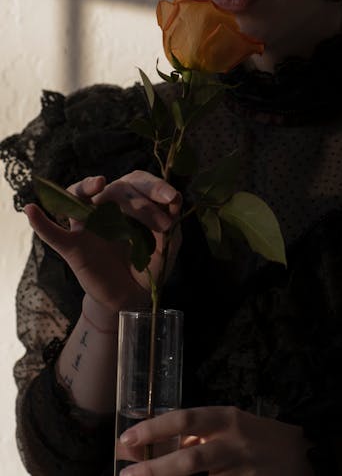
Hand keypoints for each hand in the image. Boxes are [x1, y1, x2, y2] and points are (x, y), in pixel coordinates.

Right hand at [24, 171, 181, 313]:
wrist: (132, 296)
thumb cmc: (149, 262)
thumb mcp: (167, 243)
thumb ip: (171, 224)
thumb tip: (175, 203)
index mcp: (130, 200)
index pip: (138, 182)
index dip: (155, 186)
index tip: (173, 199)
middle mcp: (106, 206)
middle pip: (117, 189)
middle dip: (142, 203)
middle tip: (163, 224)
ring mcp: (87, 224)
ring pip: (77, 196)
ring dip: (85, 186)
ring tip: (98, 184)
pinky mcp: (73, 246)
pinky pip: (53, 233)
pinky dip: (41, 222)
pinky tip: (31, 209)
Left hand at [118, 406, 313, 475]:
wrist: (303, 456)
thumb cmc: (259, 437)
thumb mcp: (231, 425)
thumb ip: (201, 435)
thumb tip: (164, 448)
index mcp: (226, 418)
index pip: (185, 420)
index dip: (154, 429)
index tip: (127, 438)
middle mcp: (233, 443)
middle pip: (189, 461)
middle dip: (154, 470)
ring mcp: (241, 471)